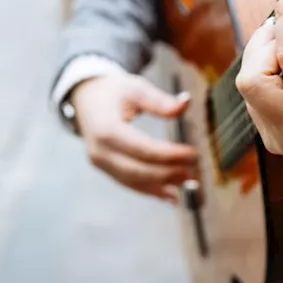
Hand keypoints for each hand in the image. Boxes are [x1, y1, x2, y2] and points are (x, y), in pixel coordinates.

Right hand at [71, 74, 197, 201]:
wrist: (86, 98)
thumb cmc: (113, 91)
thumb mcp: (135, 88)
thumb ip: (159, 100)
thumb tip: (185, 105)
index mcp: (106, 129)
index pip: (142, 149)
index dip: (169, 155)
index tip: (193, 153)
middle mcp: (100, 151)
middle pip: (138, 170)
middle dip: (169, 173)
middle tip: (195, 169)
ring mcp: (101, 163)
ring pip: (135, 181)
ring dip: (163, 185)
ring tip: (190, 183)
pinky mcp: (106, 169)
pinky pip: (130, 184)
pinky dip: (152, 191)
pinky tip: (173, 195)